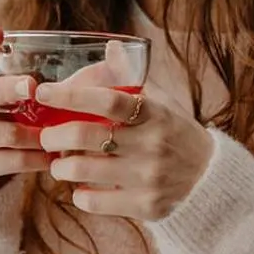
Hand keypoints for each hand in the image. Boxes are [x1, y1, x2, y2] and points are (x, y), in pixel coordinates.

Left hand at [32, 76, 214, 219]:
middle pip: (85, 135)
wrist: (210, 179)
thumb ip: (133, 78)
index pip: (107, 99)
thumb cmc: (175, 133)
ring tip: (60, 163)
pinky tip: (81, 187)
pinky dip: (80, 195)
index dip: (71, 95)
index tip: (43, 92)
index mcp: (153, 113)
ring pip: (83, 170)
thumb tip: (111, 47)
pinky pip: (95, 202)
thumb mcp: (162, 102)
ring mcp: (148, 177)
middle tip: (45, 137)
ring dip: (60, 167)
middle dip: (53, 135)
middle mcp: (151, 144)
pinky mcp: (146, 206)